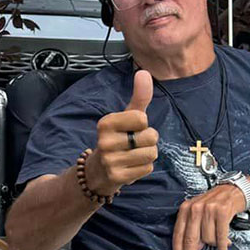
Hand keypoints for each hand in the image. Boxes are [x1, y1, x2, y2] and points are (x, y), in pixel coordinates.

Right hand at [87, 70, 158, 195]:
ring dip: (147, 155)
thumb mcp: (126, 117)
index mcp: (105, 123)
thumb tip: (144, 72)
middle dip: (149, 140)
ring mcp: (109, 161)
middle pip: (151, 137)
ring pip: (152, 154)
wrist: (97, 171)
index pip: (142, 118)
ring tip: (132, 156)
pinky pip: (147, 168)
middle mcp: (104, 142)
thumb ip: (139, 96)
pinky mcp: (116, 177)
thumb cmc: (117, 139)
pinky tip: (130, 167)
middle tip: (133, 145)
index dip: (143, 124)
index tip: (130, 129)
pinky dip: (143, 168)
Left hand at [172, 184, 248, 249]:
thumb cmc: (216, 204)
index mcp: (185, 209)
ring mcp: (208, 209)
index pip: (178, 234)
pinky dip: (222, 247)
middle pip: (190, 239)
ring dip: (214, 244)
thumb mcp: (200, 214)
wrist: (235, 190)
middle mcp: (195, 208)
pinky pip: (221, 236)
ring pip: (207, 238)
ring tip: (219, 242)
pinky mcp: (222, 211)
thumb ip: (194, 230)